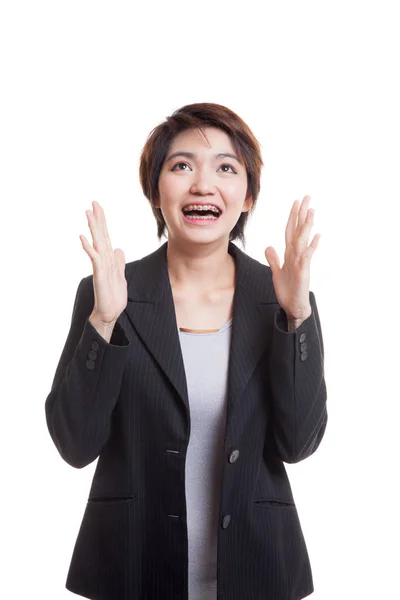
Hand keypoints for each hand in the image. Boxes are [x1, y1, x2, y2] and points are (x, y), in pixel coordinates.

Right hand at [80, 201, 127, 323]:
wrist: (110, 313)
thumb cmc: (113, 296)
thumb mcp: (120, 276)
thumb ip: (118, 262)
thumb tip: (118, 249)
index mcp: (108, 259)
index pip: (105, 236)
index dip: (103, 222)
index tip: (99, 207)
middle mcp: (103, 260)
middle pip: (100, 235)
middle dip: (97, 219)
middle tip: (93, 202)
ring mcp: (100, 266)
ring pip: (96, 243)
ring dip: (92, 228)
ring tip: (87, 213)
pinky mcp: (99, 274)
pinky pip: (94, 258)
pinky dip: (88, 248)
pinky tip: (83, 238)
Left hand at [264, 195, 320, 320]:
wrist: (293, 306)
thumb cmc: (287, 290)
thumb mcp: (276, 272)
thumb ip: (273, 259)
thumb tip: (269, 246)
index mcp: (289, 253)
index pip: (290, 230)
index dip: (292, 216)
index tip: (295, 202)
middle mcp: (296, 254)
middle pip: (298, 230)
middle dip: (301, 213)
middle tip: (307, 197)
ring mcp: (301, 261)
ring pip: (303, 239)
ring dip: (307, 225)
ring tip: (312, 210)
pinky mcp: (303, 270)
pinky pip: (307, 256)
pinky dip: (312, 246)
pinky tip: (317, 236)